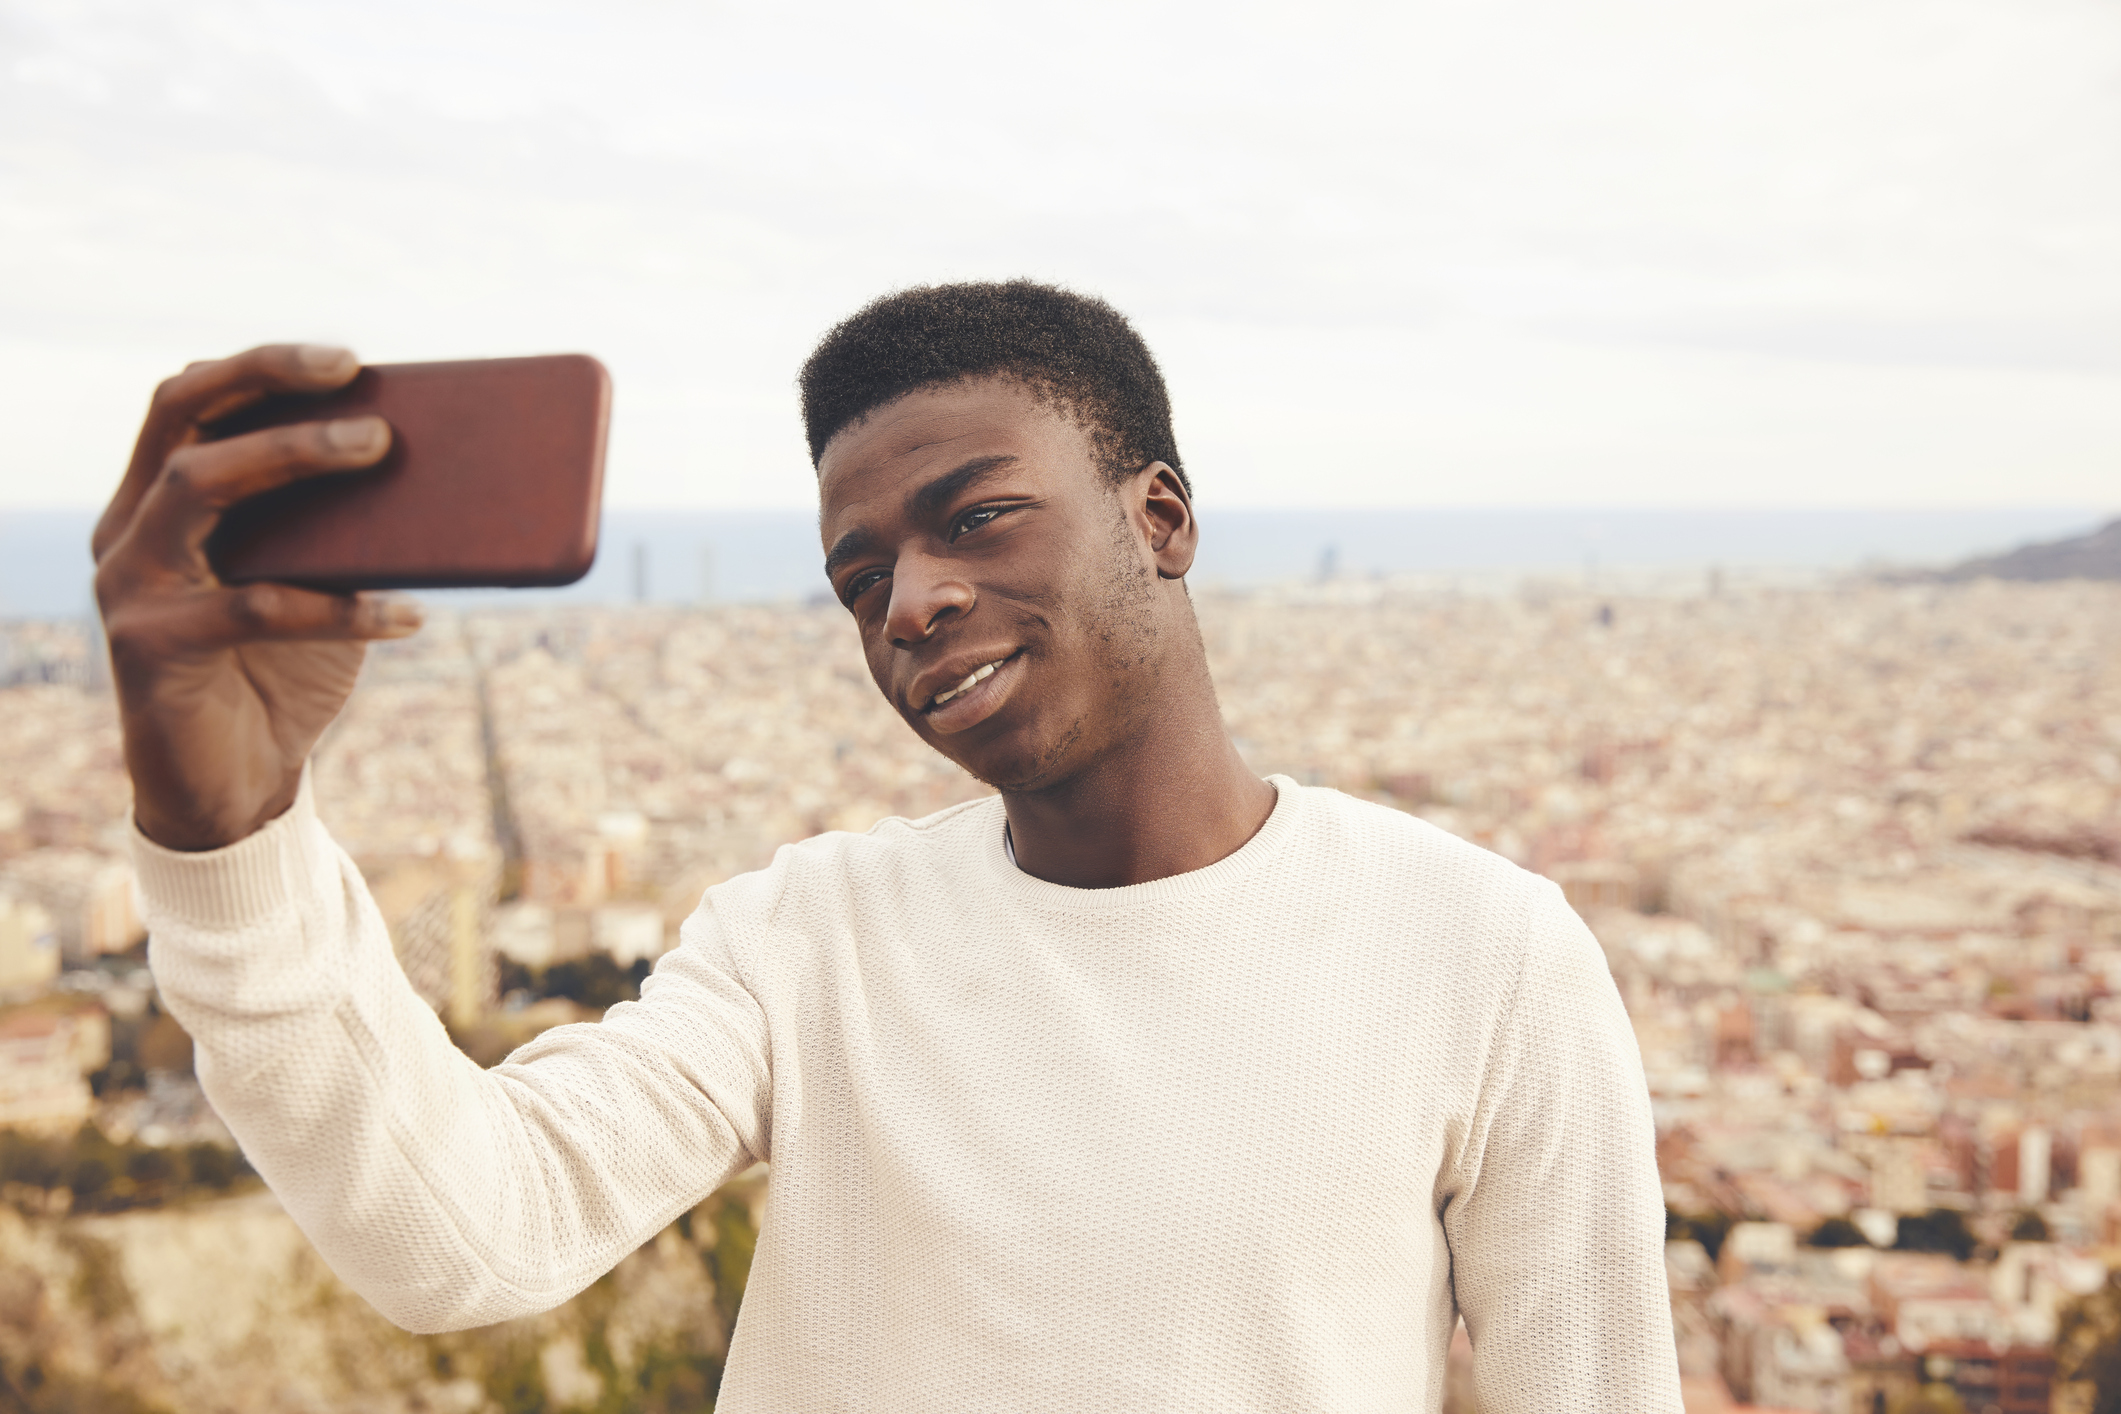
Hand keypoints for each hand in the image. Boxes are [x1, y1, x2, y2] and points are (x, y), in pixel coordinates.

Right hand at [93, 344, 421, 851]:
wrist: (239, 785)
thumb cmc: (284, 671)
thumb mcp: (318, 584)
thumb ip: (344, 529)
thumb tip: (445, 469)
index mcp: (159, 500)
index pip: (189, 400)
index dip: (260, 367)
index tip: (348, 359)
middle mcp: (129, 529)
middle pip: (179, 415)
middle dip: (265, 381)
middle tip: (354, 376)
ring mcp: (130, 585)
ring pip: (197, 486)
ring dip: (292, 454)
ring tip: (379, 450)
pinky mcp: (149, 648)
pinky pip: (249, 607)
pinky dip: (336, 606)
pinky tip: (406, 613)